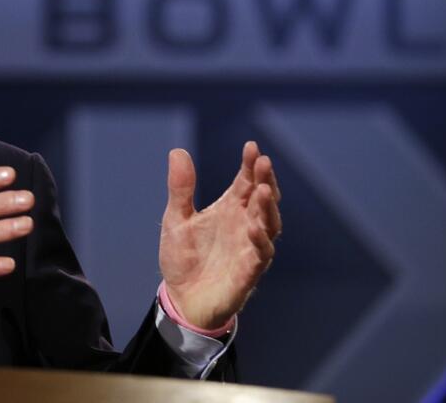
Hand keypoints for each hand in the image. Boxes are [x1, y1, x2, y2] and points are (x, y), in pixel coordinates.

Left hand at [159, 141, 281, 329]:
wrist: (181, 298)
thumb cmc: (183, 257)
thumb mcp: (176, 218)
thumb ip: (180, 188)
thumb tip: (177, 151)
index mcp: (230, 209)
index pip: (246, 182)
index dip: (250, 165)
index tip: (251, 147)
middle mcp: (244, 225)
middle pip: (263, 200)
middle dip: (265, 180)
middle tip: (263, 162)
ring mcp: (249, 248)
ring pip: (269, 225)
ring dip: (267, 208)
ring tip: (263, 190)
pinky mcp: (248, 273)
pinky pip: (260, 256)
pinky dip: (260, 241)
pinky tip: (254, 228)